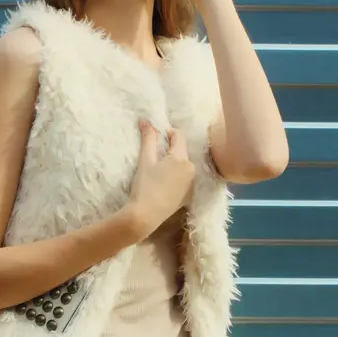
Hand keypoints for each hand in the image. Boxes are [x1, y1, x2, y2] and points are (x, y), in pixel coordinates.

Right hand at [126, 121, 194, 239]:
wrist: (146, 216)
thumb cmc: (145, 186)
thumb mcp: (145, 161)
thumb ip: (148, 139)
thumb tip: (146, 120)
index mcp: (181, 158)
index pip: (179, 136)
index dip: (168, 133)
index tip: (157, 136)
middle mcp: (192, 169)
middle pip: (182, 152)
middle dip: (170, 150)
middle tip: (155, 156)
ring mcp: (192, 183)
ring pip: (184, 165)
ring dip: (174, 163)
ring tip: (158, 171)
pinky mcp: (189, 195)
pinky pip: (185, 178)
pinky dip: (176, 176)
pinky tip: (164, 183)